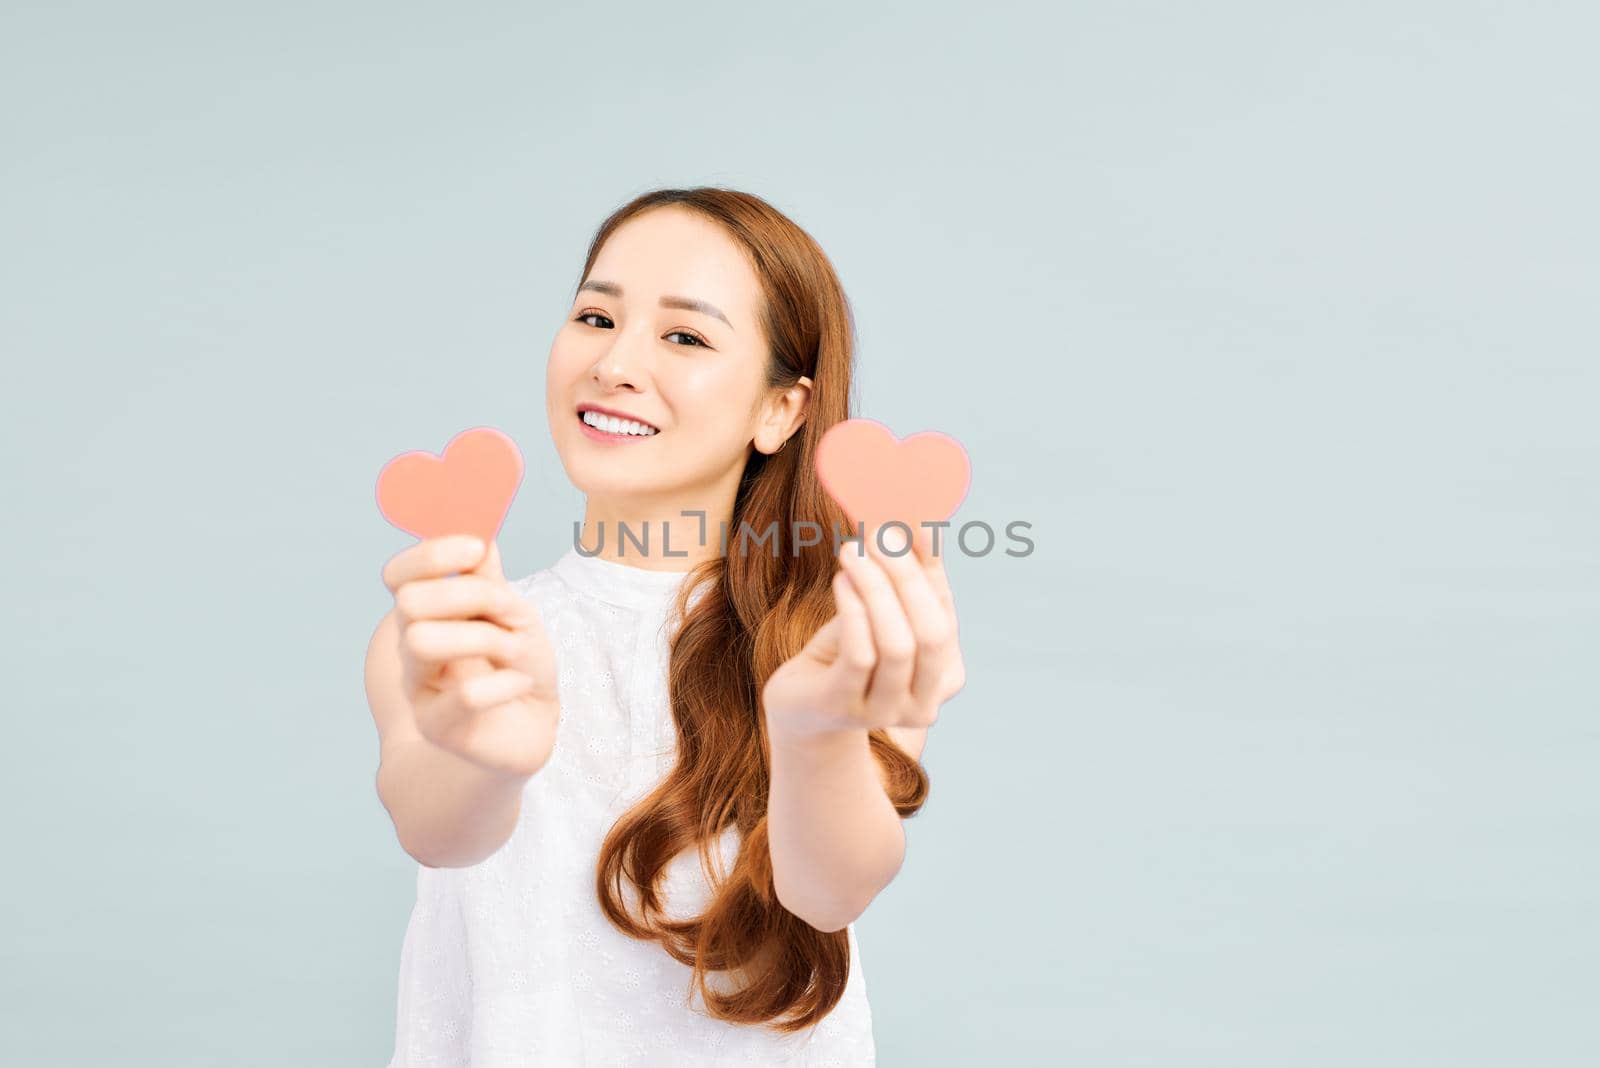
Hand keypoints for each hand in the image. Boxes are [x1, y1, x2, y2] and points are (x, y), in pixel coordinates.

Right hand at [382, 535, 561, 778]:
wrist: (530, 727)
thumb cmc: (517, 664)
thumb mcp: (512, 612)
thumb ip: (489, 577)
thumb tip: (479, 530)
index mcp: (427, 613)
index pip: (399, 574)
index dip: (430, 554)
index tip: (476, 547)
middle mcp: (412, 647)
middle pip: (409, 603)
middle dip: (467, 596)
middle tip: (506, 612)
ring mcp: (419, 689)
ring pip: (422, 642)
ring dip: (482, 638)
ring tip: (514, 650)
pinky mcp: (439, 728)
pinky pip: (466, 695)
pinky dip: (504, 683)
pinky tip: (521, 682)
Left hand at [762, 522, 964, 742]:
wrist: (801, 708)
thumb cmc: (844, 654)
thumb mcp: (879, 615)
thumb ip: (902, 578)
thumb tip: (913, 522)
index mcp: (944, 676)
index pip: (944, 613)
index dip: (931, 567)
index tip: (915, 523)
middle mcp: (923, 703)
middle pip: (932, 633)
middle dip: (907, 578)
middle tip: (880, 535)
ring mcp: (885, 712)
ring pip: (898, 645)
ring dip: (876, 588)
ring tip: (852, 551)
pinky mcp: (843, 708)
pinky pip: (860, 655)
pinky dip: (854, 610)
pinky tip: (841, 580)